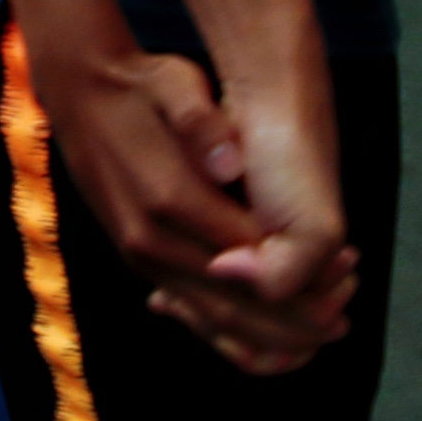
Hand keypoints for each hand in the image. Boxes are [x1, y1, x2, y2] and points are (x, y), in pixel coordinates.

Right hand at [32, 44, 354, 375]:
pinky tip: (265, 338)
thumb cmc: (138, 86)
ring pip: (211, 316)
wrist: (78, 93)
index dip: (298, 270)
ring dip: (266, 334)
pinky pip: (187, 312)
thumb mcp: (173, 82)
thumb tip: (231, 164)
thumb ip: (201, 121)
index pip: (248, 253)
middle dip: (292, 318)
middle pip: (233, 300)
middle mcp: (152, 238)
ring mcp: (141, 255)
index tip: (343, 269)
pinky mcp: (138, 260)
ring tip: (317, 333)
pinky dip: (228, 333)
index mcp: (169, 197)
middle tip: (342, 319)